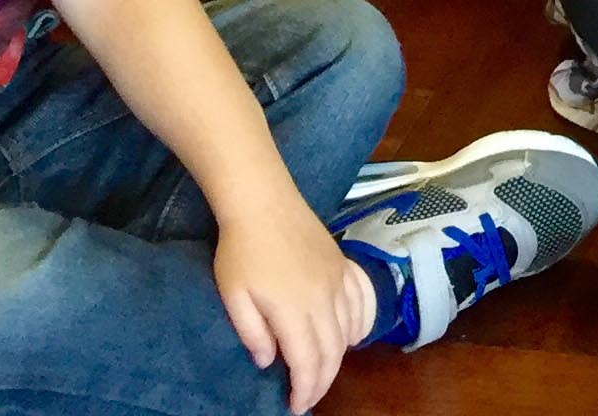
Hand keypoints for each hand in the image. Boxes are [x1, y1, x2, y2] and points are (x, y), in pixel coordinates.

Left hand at [215, 193, 370, 412]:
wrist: (263, 202)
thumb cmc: (241, 251)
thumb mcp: (233, 296)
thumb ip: (252, 333)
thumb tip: (269, 362)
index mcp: (295, 310)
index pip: (308, 361)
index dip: (305, 389)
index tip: (295, 406)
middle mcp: (325, 298)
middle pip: (333, 350)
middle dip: (323, 380)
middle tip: (307, 397)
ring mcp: (339, 280)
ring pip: (349, 328)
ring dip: (339, 356)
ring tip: (322, 371)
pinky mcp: (344, 265)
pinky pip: (363, 299)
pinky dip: (362, 323)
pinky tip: (353, 335)